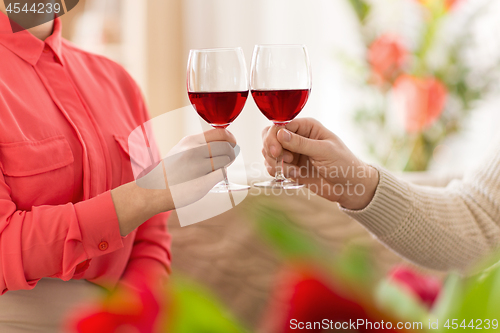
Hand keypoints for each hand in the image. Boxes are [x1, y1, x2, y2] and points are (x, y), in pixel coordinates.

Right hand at [136, 129, 237, 207]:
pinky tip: (212, 178)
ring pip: (226, 161)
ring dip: (224, 166)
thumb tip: (226, 142)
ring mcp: (198, 167)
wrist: (155, 190)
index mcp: (190, 141)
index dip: (231, 139)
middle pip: (227, 147)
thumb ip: (201, 144)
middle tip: (226, 160)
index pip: (221, 133)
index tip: (232, 144)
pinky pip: (222, 174)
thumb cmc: (172, 171)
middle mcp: (194, 151)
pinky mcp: (202, 183)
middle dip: (230, 154)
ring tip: (214, 170)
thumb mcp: (182, 149)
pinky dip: (221, 176)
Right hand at [262, 118, 378, 209]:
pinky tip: (293, 175)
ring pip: (269, 152)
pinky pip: (273, 166)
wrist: (349, 186)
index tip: (276, 151)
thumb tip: (280, 134)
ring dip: (275, 163)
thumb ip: (301, 143)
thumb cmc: (343, 164)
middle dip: (271, 149)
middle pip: (270, 136)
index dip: (274, 137)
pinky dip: (277, 172)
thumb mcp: (324, 151)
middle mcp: (297, 137)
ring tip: (292, 170)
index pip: (280, 125)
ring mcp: (292, 153)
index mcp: (307, 127)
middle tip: (280, 159)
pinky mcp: (290, 167)